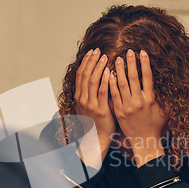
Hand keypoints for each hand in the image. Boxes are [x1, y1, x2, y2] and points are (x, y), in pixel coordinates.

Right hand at [74, 48, 114, 162]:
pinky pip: (102, 92)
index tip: (91, 51)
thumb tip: (95, 75)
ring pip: (92, 81)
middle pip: (85, 75)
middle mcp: (82, 99)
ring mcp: (90, 104)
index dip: (85, 62)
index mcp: (79, 96)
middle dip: (92, 61)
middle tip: (98, 50)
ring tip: (104, 56)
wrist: (97, 137)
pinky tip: (110, 71)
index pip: (80, 74)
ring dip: (98, 67)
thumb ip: (90, 91)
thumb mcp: (88, 104)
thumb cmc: (95, 120)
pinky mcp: (100, 110)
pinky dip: (104, 80)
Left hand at [109, 49, 167, 166]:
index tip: (142, 52)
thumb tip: (174, 84)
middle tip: (128, 51)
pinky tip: (109, 74)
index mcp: (150, 99)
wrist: (144, 141)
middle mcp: (138, 101)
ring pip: (122, 84)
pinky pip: (114, 95)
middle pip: (133, 77)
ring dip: (120, 70)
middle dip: (131, 63)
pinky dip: (111, 84)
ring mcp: (127, 106)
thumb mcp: (166, 111)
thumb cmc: (155, 125)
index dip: (144, 63)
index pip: (147, 77)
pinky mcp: (118, 111)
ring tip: (117, 59)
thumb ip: (168, 97)